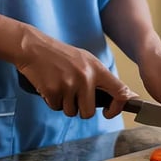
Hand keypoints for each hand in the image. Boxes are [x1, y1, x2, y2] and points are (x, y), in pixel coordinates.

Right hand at [16, 27, 133, 119]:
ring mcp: (69, 85)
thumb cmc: (61, 56)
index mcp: (97, 69)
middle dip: (81, 109)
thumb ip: (102, 78)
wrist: (34, 48)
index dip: (118, 107)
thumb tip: (125, 95)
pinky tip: (50, 85)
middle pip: (89, 112)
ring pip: (72, 112)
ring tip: (61, 86)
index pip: (120, 91)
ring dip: (65, 104)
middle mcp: (86, 77)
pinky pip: (56, 108)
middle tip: (73, 96)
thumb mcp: (86, 60)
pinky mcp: (53, 91)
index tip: (110, 112)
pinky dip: (53, 101)